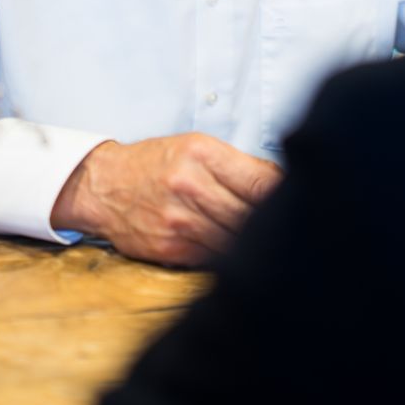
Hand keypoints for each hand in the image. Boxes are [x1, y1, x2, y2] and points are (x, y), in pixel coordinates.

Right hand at [50, 133, 281, 266]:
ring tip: (270, 242)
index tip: (301, 197)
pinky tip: (241, 252)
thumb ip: (237, 165)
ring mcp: (179, 221)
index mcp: (201, 155)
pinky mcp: (170, 249)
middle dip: (273, 220)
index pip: (259, 179)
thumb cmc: (155, 163)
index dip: (285, 193)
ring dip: (255, 242)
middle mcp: (189, 187)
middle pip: (251, 213)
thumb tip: (281, 182)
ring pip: (236, 239)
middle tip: (293, 223)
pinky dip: (231, 256)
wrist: (103, 186)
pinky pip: (214, 257)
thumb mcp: (196, 147)